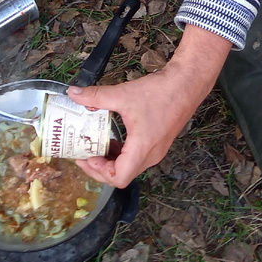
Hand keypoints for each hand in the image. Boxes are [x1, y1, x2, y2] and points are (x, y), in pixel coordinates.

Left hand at [68, 24, 230, 187]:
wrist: (188, 83)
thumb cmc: (160, 91)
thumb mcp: (124, 94)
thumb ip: (96, 96)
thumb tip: (73, 94)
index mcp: (142, 149)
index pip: (119, 178)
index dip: (98, 171)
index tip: (86, 155)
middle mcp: (151, 156)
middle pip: (122, 176)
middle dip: (100, 168)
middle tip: (84, 154)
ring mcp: (156, 151)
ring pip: (129, 167)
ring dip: (111, 161)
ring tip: (95, 146)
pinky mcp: (158, 143)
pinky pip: (137, 157)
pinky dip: (122, 153)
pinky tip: (113, 138)